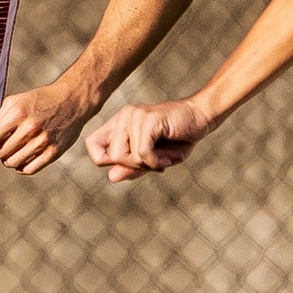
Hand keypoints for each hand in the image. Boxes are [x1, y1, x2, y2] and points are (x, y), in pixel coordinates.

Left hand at [0, 80, 98, 174]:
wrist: (71, 101)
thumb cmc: (38, 100)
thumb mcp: (15, 102)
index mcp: (18, 113)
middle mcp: (30, 128)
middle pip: (0, 153)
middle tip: (1, 146)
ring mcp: (43, 141)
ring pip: (12, 163)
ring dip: (8, 160)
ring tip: (12, 151)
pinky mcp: (54, 152)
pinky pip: (29, 169)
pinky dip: (21, 167)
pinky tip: (22, 159)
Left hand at [84, 98, 212, 182]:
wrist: (201, 118)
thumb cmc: (177, 140)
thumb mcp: (152, 160)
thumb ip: (131, 168)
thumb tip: (111, 177)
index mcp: (119, 123)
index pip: (91, 144)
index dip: (104, 161)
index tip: (129, 164)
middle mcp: (123, 116)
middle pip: (110, 157)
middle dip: (133, 167)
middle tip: (154, 162)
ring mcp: (134, 115)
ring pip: (125, 156)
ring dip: (147, 165)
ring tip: (163, 157)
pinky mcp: (147, 119)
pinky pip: (141, 153)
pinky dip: (155, 162)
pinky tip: (167, 158)